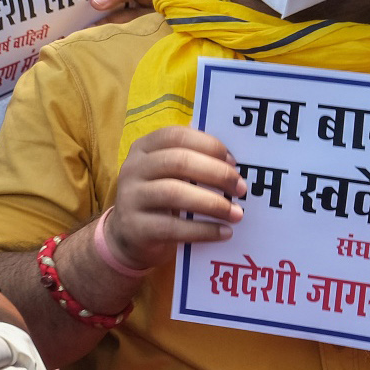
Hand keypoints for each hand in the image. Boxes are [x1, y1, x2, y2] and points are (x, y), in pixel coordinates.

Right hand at [110, 126, 246, 268]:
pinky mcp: (136, 227)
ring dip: (213, 203)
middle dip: (217, 174)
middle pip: (178, 161)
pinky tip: (224, 232)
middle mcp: (133, 168)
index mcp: (144, 148)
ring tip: (236, 214)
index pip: (175, 135)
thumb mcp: (169, 173)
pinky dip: (203, 230)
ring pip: (174, 193)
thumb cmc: (160, 198)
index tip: (233, 162)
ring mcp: (130, 198)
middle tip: (241, 189)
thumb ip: (192, 158)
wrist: (129, 234)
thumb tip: (230, 155)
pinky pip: (173, 227)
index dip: (208, 145)